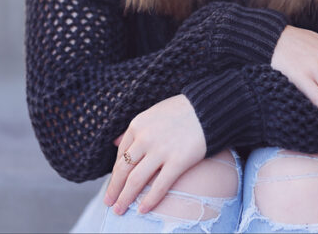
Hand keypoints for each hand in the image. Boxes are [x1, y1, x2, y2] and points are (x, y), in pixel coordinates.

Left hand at [104, 94, 206, 215]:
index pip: (121, 154)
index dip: (115, 173)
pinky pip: (159, 185)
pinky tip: (142, 210)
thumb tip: (114, 143)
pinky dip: (149, 200)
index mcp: (137, 125)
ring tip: (119, 210)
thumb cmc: (182, 111)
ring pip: (136, 180)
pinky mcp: (178, 161)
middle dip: (114, 189)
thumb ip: (135, 130)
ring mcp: (161, 150)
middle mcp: (145, 138)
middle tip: (109, 203)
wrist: (209, 108)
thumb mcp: (152, 114)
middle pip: (123, 169)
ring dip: (125, 198)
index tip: (114, 185)